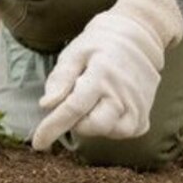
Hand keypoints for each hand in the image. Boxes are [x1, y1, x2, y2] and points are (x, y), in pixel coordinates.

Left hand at [31, 0, 182, 149]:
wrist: (138, 39)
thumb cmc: (99, 46)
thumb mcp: (74, 53)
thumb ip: (60, 79)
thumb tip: (46, 106)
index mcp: (101, 75)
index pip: (73, 108)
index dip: (53, 127)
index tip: (38, 143)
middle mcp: (122, 93)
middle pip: (92, 126)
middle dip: (77, 120)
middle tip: (76, 101)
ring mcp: (137, 107)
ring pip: (108, 132)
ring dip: (94, 124)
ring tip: (94, 101)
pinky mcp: (144, 116)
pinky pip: (122, 133)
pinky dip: (110, 126)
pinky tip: (107, 107)